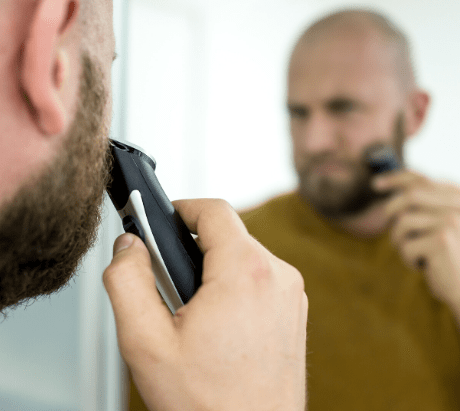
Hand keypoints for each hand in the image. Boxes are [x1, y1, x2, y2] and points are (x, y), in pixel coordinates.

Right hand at [103, 199, 307, 410]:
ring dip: (213, 267)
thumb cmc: (206, 405)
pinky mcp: (293, 309)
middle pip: (228, 233)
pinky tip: (217, 321)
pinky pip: (259, 277)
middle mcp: (277, 275)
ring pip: (243, 255)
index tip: (163, 219)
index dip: (182, 209)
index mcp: (245, 272)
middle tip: (168, 276)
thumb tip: (129, 246)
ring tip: (192, 308)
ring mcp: (290, 293)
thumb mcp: (145, 342)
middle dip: (193, 246)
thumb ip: (127, 281)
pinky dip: (234, 285)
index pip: (214, 211)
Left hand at [374, 170, 459, 316]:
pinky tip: (426, 267)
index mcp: (458, 200)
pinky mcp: (442, 239)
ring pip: (403, 221)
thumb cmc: (453, 264)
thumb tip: (393, 195)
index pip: (423, 179)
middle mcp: (458, 205)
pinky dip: (408, 259)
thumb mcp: (440, 231)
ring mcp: (452, 220)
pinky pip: (406, 245)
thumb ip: (426, 211)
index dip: (396, 178)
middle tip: (392, 228)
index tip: (375, 184)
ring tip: (418, 255)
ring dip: (401, 241)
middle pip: (410, 196)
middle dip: (392, 210)